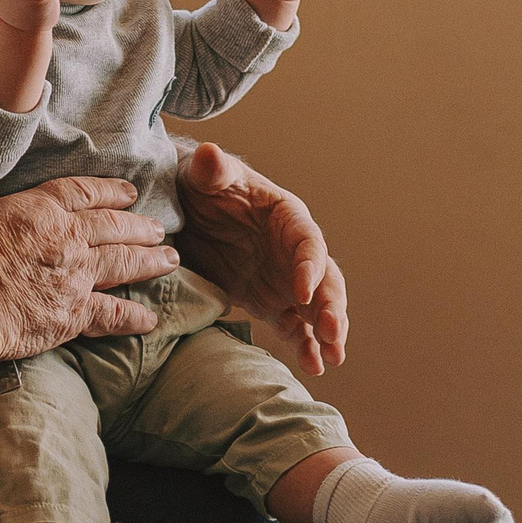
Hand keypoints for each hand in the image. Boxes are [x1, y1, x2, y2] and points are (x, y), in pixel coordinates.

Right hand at [0, 176, 175, 357]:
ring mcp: (76, 275)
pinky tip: (150, 320)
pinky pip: (114, 314)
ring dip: (150, 260)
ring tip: (169, 259)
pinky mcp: (75, 313)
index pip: (82, 193)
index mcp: (36, 209)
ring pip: (124, 262)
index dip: (109, 191)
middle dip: (139, 226)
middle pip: (113, 226)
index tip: (128, 192)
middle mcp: (65, 237)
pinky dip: (134, 317)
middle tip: (159, 228)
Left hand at [173, 142, 347, 374]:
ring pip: (317, 309)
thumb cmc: (204, 186)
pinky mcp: (272, 302)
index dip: (309, 267)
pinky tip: (313, 368)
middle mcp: (295, 252)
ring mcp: (286, 280)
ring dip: (327, 333)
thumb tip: (209, 154)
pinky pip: (294, 327)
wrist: (188, 210)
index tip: (301, 292)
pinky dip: (304, 347)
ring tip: (332, 359)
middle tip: (333, 334)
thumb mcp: (204, 176)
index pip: (308, 243)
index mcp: (288, 218)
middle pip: (325, 280)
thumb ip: (211, 170)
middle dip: (331, 307)